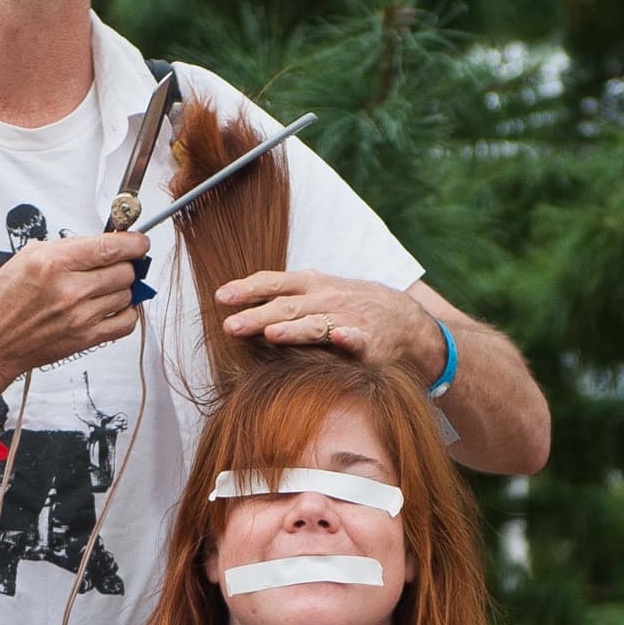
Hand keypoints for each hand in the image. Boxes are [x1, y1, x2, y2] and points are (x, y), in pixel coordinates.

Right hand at [0, 231, 148, 408]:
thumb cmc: (1, 302)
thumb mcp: (25, 258)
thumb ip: (65, 248)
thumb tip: (97, 243)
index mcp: (53, 263)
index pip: (111, 248)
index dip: (134, 242)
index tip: (139, 242)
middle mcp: (69, 290)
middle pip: (125, 271)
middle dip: (126, 264)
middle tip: (118, 263)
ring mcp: (80, 316)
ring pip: (127, 295)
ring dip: (123, 288)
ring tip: (107, 286)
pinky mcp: (86, 339)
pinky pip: (125, 323)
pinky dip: (127, 312)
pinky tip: (115, 306)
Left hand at [213, 267, 446, 379]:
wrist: (402, 317)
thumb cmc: (348, 306)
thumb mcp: (315, 293)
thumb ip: (281, 299)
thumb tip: (236, 307)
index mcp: (309, 285)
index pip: (273, 283)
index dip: (247, 289)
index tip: (221, 297)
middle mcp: (326, 298)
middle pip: (287, 306)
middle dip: (257, 316)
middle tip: (230, 327)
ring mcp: (348, 318)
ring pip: (317, 324)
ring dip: (295, 328)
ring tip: (273, 334)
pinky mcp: (370, 341)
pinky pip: (358, 339)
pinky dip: (349, 338)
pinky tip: (340, 339)